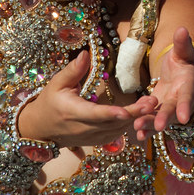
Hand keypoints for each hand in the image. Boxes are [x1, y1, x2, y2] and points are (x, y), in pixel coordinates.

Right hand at [17, 51, 156, 147]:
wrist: (40, 128)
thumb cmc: (49, 102)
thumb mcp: (57, 83)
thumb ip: (73, 70)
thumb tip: (86, 53)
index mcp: (73, 112)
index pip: (94, 114)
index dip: (110, 114)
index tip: (126, 111)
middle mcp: (83, 128)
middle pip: (112, 123)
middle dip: (134, 114)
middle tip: (152, 102)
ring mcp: (91, 137)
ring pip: (117, 131)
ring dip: (136, 119)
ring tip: (152, 105)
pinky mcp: (96, 141)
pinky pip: (116, 135)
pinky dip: (129, 126)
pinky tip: (142, 115)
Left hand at [134, 27, 193, 141]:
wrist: (179, 74)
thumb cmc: (183, 61)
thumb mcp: (183, 52)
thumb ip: (182, 44)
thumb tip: (182, 29)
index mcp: (190, 84)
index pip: (188, 95)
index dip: (186, 106)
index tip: (182, 118)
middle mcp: (182, 100)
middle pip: (173, 110)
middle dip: (165, 118)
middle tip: (158, 127)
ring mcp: (170, 108)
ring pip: (161, 118)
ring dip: (150, 125)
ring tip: (138, 131)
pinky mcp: (159, 112)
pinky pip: (152, 120)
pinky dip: (146, 128)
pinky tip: (137, 135)